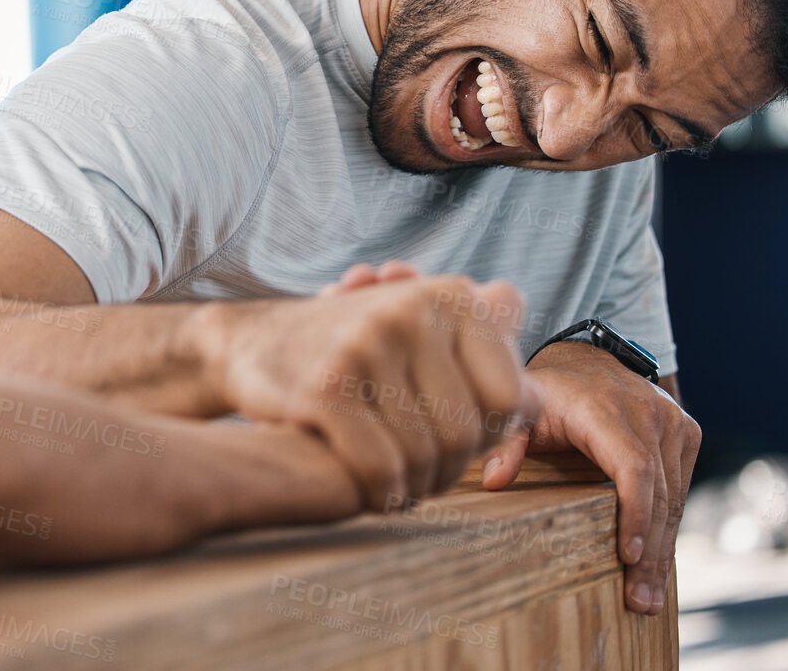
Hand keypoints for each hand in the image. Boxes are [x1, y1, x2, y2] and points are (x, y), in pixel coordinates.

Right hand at [195, 268, 540, 513]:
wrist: (251, 342)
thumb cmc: (351, 347)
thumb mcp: (418, 330)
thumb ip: (481, 357)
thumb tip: (536, 402)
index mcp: (450, 295)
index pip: (508, 396)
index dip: (489, 436)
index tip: (460, 448)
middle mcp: (413, 310)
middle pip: (467, 432)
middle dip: (448, 471)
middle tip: (425, 478)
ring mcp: (367, 344)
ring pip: (424, 455)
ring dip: (413, 487)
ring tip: (399, 486)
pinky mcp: (325, 386)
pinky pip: (379, 468)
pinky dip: (380, 493)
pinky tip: (373, 492)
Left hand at [480, 340, 699, 614]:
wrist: (588, 355)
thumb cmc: (551, 390)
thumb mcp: (522, 408)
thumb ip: (506, 441)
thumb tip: (491, 480)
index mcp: (607, 410)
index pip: (634, 468)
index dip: (634, 514)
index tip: (628, 557)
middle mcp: (649, 414)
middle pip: (659, 493)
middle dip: (650, 552)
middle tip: (638, 601)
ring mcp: (674, 422)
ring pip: (674, 497)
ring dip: (664, 549)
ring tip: (648, 597)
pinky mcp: (687, 432)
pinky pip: (680, 489)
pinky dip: (669, 527)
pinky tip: (659, 564)